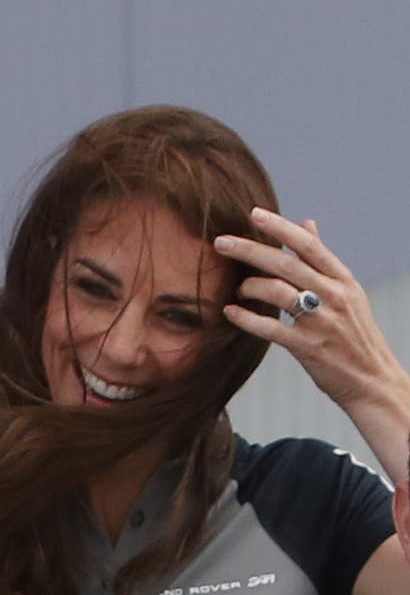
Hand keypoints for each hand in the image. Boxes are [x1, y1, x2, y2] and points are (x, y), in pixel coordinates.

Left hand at [212, 206, 400, 407]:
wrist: (372, 380)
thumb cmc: (353, 333)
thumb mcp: (347, 291)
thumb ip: (321, 260)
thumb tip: (307, 224)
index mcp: (343, 280)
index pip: (309, 246)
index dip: (280, 227)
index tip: (254, 214)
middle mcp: (334, 296)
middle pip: (286, 264)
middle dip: (250, 250)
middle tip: (221, 242)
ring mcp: (322, 321)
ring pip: (277, 292)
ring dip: (249, 287)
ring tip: (237, 290)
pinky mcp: (308, 347)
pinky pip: (270, 328)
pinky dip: (246, 318)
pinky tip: (230, 312)